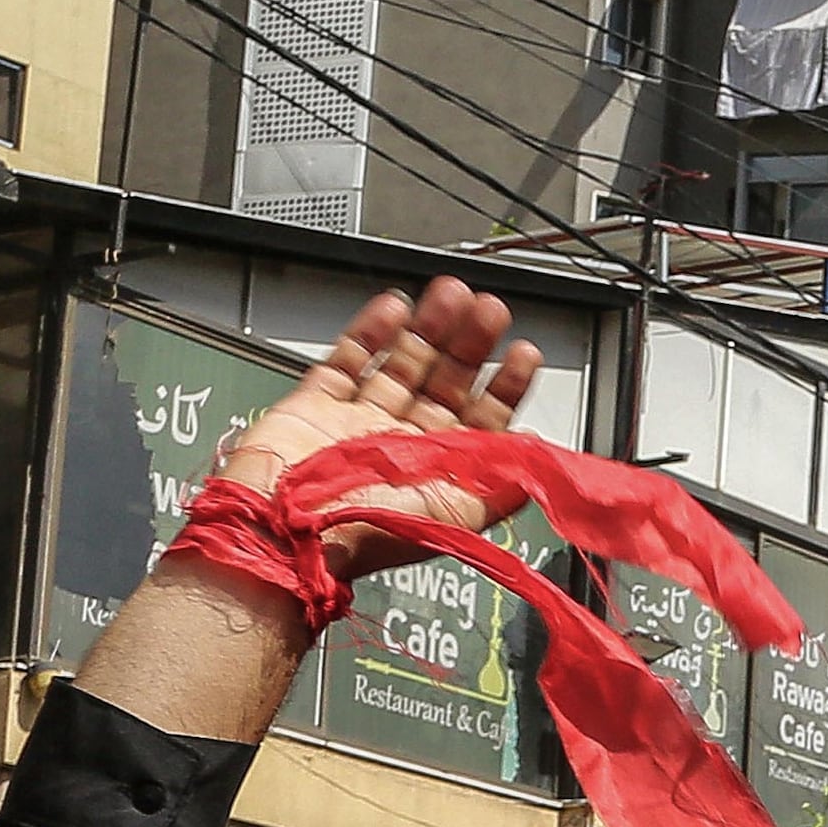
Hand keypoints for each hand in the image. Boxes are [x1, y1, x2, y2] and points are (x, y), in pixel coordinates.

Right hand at [201, 282, 544, 577]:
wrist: (291, 530)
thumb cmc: (371, 531)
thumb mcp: (460, 514)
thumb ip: (504, 484)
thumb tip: (537, 457)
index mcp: (438, 472)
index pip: (481, 420)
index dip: (504, 385)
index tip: (523, 353)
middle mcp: (401, 445)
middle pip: (444, 382)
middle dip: (470, 344)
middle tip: (489, 309)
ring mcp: (358, 420)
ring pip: (401, 363)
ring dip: (430, 328)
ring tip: (452, 295)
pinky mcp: (315, 403)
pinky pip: (347, 359)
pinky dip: (371, 331)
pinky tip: (396, 307)